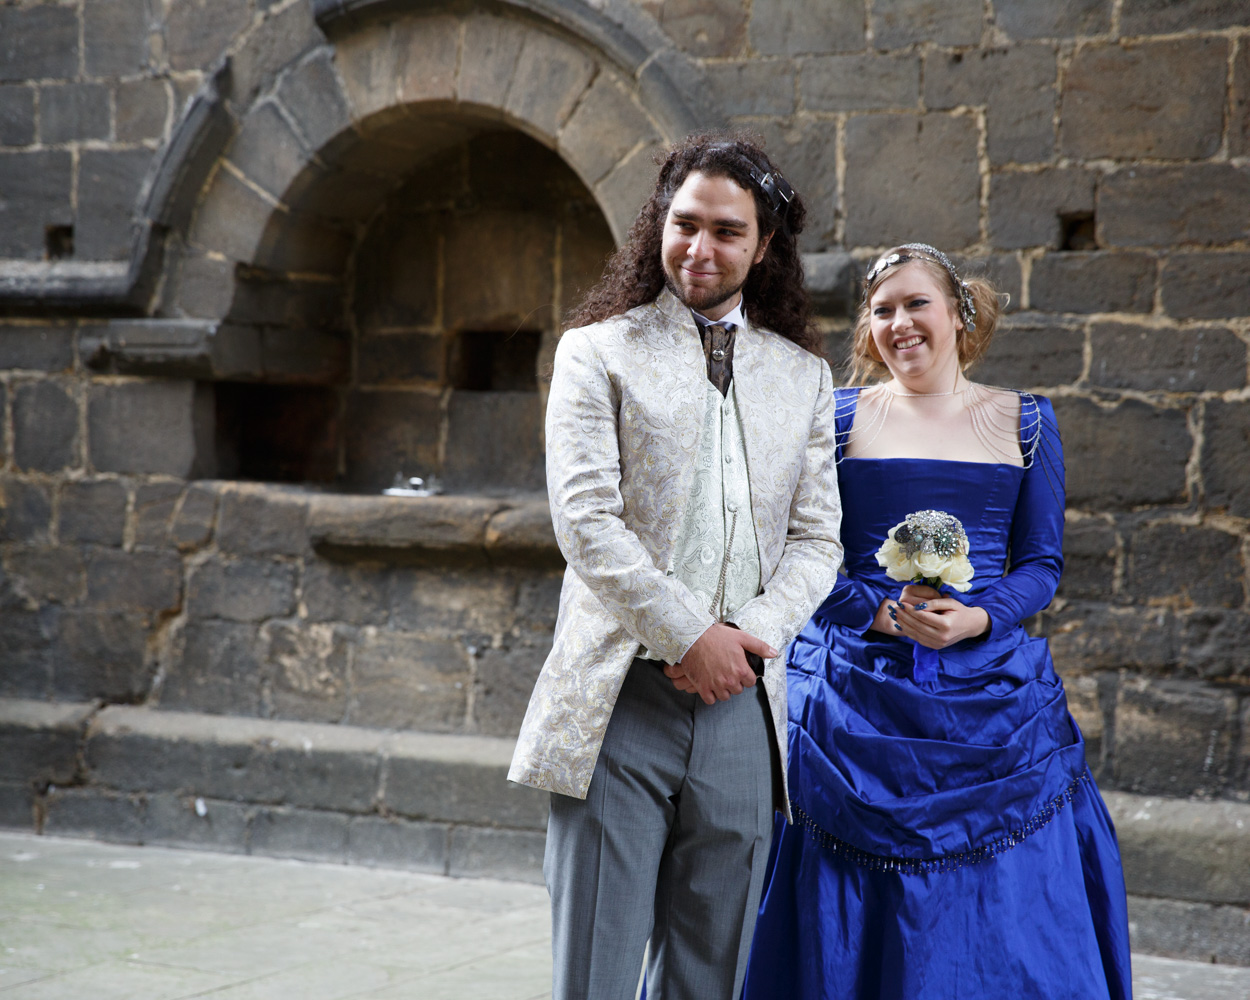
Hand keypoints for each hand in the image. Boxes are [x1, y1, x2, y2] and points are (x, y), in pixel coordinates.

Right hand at [663, 624, 777, 704]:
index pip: (750, 682)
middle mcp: (729, 680)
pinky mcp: (702, 687)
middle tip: (728, 672)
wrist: (692, 637)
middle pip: (738, 690)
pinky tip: (710, 685)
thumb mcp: (741, 637)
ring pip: (725, 696)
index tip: (740, 670)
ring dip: (724, 690)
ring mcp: (715, 685)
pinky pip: (710, 700)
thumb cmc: (717, 636)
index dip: (746, 676)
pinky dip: (711, 695)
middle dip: (735, 683)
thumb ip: (759, 646)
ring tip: (719, 679)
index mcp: (741, 669)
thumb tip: (774, 653)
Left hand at [877, 588, 989, 649]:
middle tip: (894, 608)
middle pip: (917, 626)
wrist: (970, 626)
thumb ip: (934, 603)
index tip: (901, 602)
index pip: (923, 617)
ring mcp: (938, 644)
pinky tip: (901, 624)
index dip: (910, 610)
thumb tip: (918, 605)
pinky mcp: (935, 647)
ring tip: (895, 615)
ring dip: (903, 624)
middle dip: (904, 616)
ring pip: (916, 634)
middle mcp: (941, 637)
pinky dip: (908, 632)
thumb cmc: (960, 611)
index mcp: (946, 625)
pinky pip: (918, 639)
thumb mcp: (950, 603)